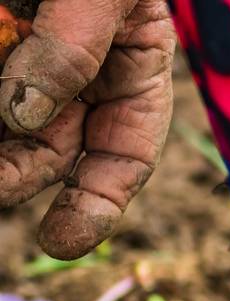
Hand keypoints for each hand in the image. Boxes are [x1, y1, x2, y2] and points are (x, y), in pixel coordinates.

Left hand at [0, 0, 174, 258]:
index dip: (96, 207)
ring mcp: (27, 53)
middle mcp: (82, 73)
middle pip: (47, 146)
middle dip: (15, 172)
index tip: (60, 243)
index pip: (124, 156)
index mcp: (135, 69)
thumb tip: (22, 113)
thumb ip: (73, 47)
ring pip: (6, 118)